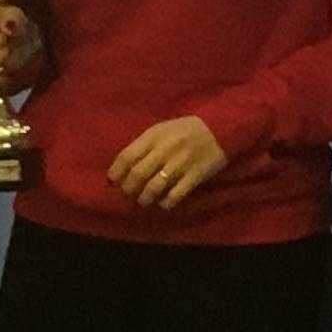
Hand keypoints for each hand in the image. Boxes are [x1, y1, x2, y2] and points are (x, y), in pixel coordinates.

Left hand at [109, 115, 228, 211]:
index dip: (116, 172)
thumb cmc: (186, 129)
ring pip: (154, 187)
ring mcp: (181, 163)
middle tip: (129, 193)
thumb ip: (144, 144)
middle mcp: (165, 149)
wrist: (220, 128)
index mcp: (154, 135)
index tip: (112, 181)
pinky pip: (176, 195)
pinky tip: (164, 202)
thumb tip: (123, 165)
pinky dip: (166, 202)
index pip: (127, 156)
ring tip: (144, 200)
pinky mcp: (195, 175)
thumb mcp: (162, 129)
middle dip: (129, 188)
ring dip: (145, 198)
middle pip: (138, 174)